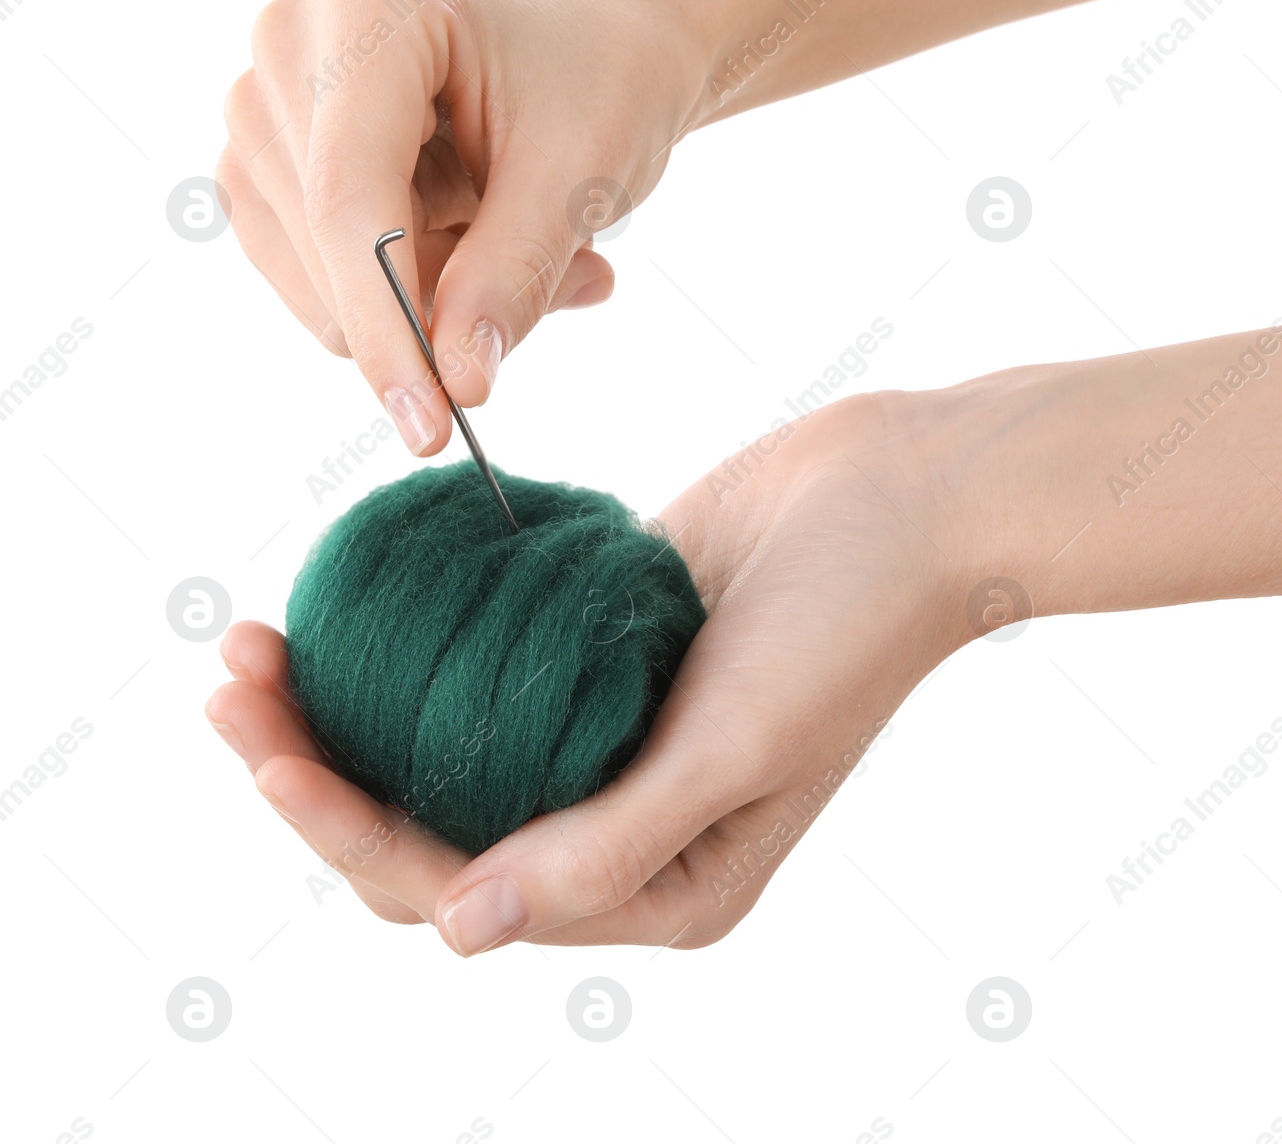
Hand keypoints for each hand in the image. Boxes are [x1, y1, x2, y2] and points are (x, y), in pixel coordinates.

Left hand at [204, 390, 975, 949]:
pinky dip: (413, 643)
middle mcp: (621, 823)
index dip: (347, 830)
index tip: (265, 748)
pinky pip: (484, 663)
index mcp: (659, 886)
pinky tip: (351, 602)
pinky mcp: (598, 648)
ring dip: (346, 707)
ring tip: (254, 641)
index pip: (464, 889)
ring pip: (441, 745)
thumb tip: (461, 931)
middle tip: (228, 683)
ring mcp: (605, 732)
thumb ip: (605, 849)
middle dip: (316, 771)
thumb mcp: (739, 753)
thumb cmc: (849, 626)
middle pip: (429, 825)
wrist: (908, 495)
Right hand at [217, 0, 709, 450]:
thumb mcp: (583, 177)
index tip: (432, 427)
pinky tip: (483, 244)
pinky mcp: (265, 162)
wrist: (603, 49)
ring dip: (436, 295)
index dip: (386, 320)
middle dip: (445, 297)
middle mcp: (291, 37)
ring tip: (538, 245)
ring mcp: (265, 100)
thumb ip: (513, 278)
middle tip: (577, 277)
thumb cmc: (604, 86)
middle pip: (328, 240)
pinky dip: (407, 293)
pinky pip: (318, 280)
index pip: (349, 192)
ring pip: (320, 278)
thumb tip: (456, 386)